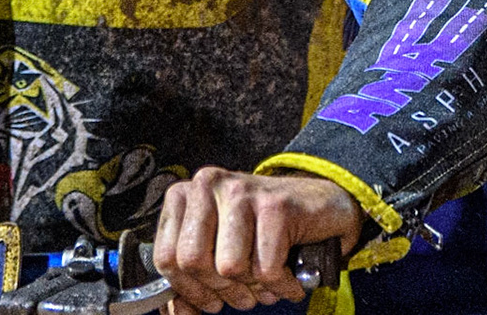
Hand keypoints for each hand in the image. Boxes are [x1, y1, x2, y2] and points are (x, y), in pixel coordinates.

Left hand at [153, 169, 364, 310]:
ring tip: (265, 281)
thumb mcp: (218, 250)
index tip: (210, 298)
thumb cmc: (262, 230)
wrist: (319, 206)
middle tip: (243, 291)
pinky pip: (266, 270)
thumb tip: (176, 313)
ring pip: (229, 267)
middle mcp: (206, 185)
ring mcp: (240, 192)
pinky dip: (281, 286)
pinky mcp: (274, 206)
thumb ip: (191, 281)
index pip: (166, 257)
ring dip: (253, 289)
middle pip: (193, 262)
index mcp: (184, 196)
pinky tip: (288, 277)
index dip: (188, 290)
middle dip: (221, 289)